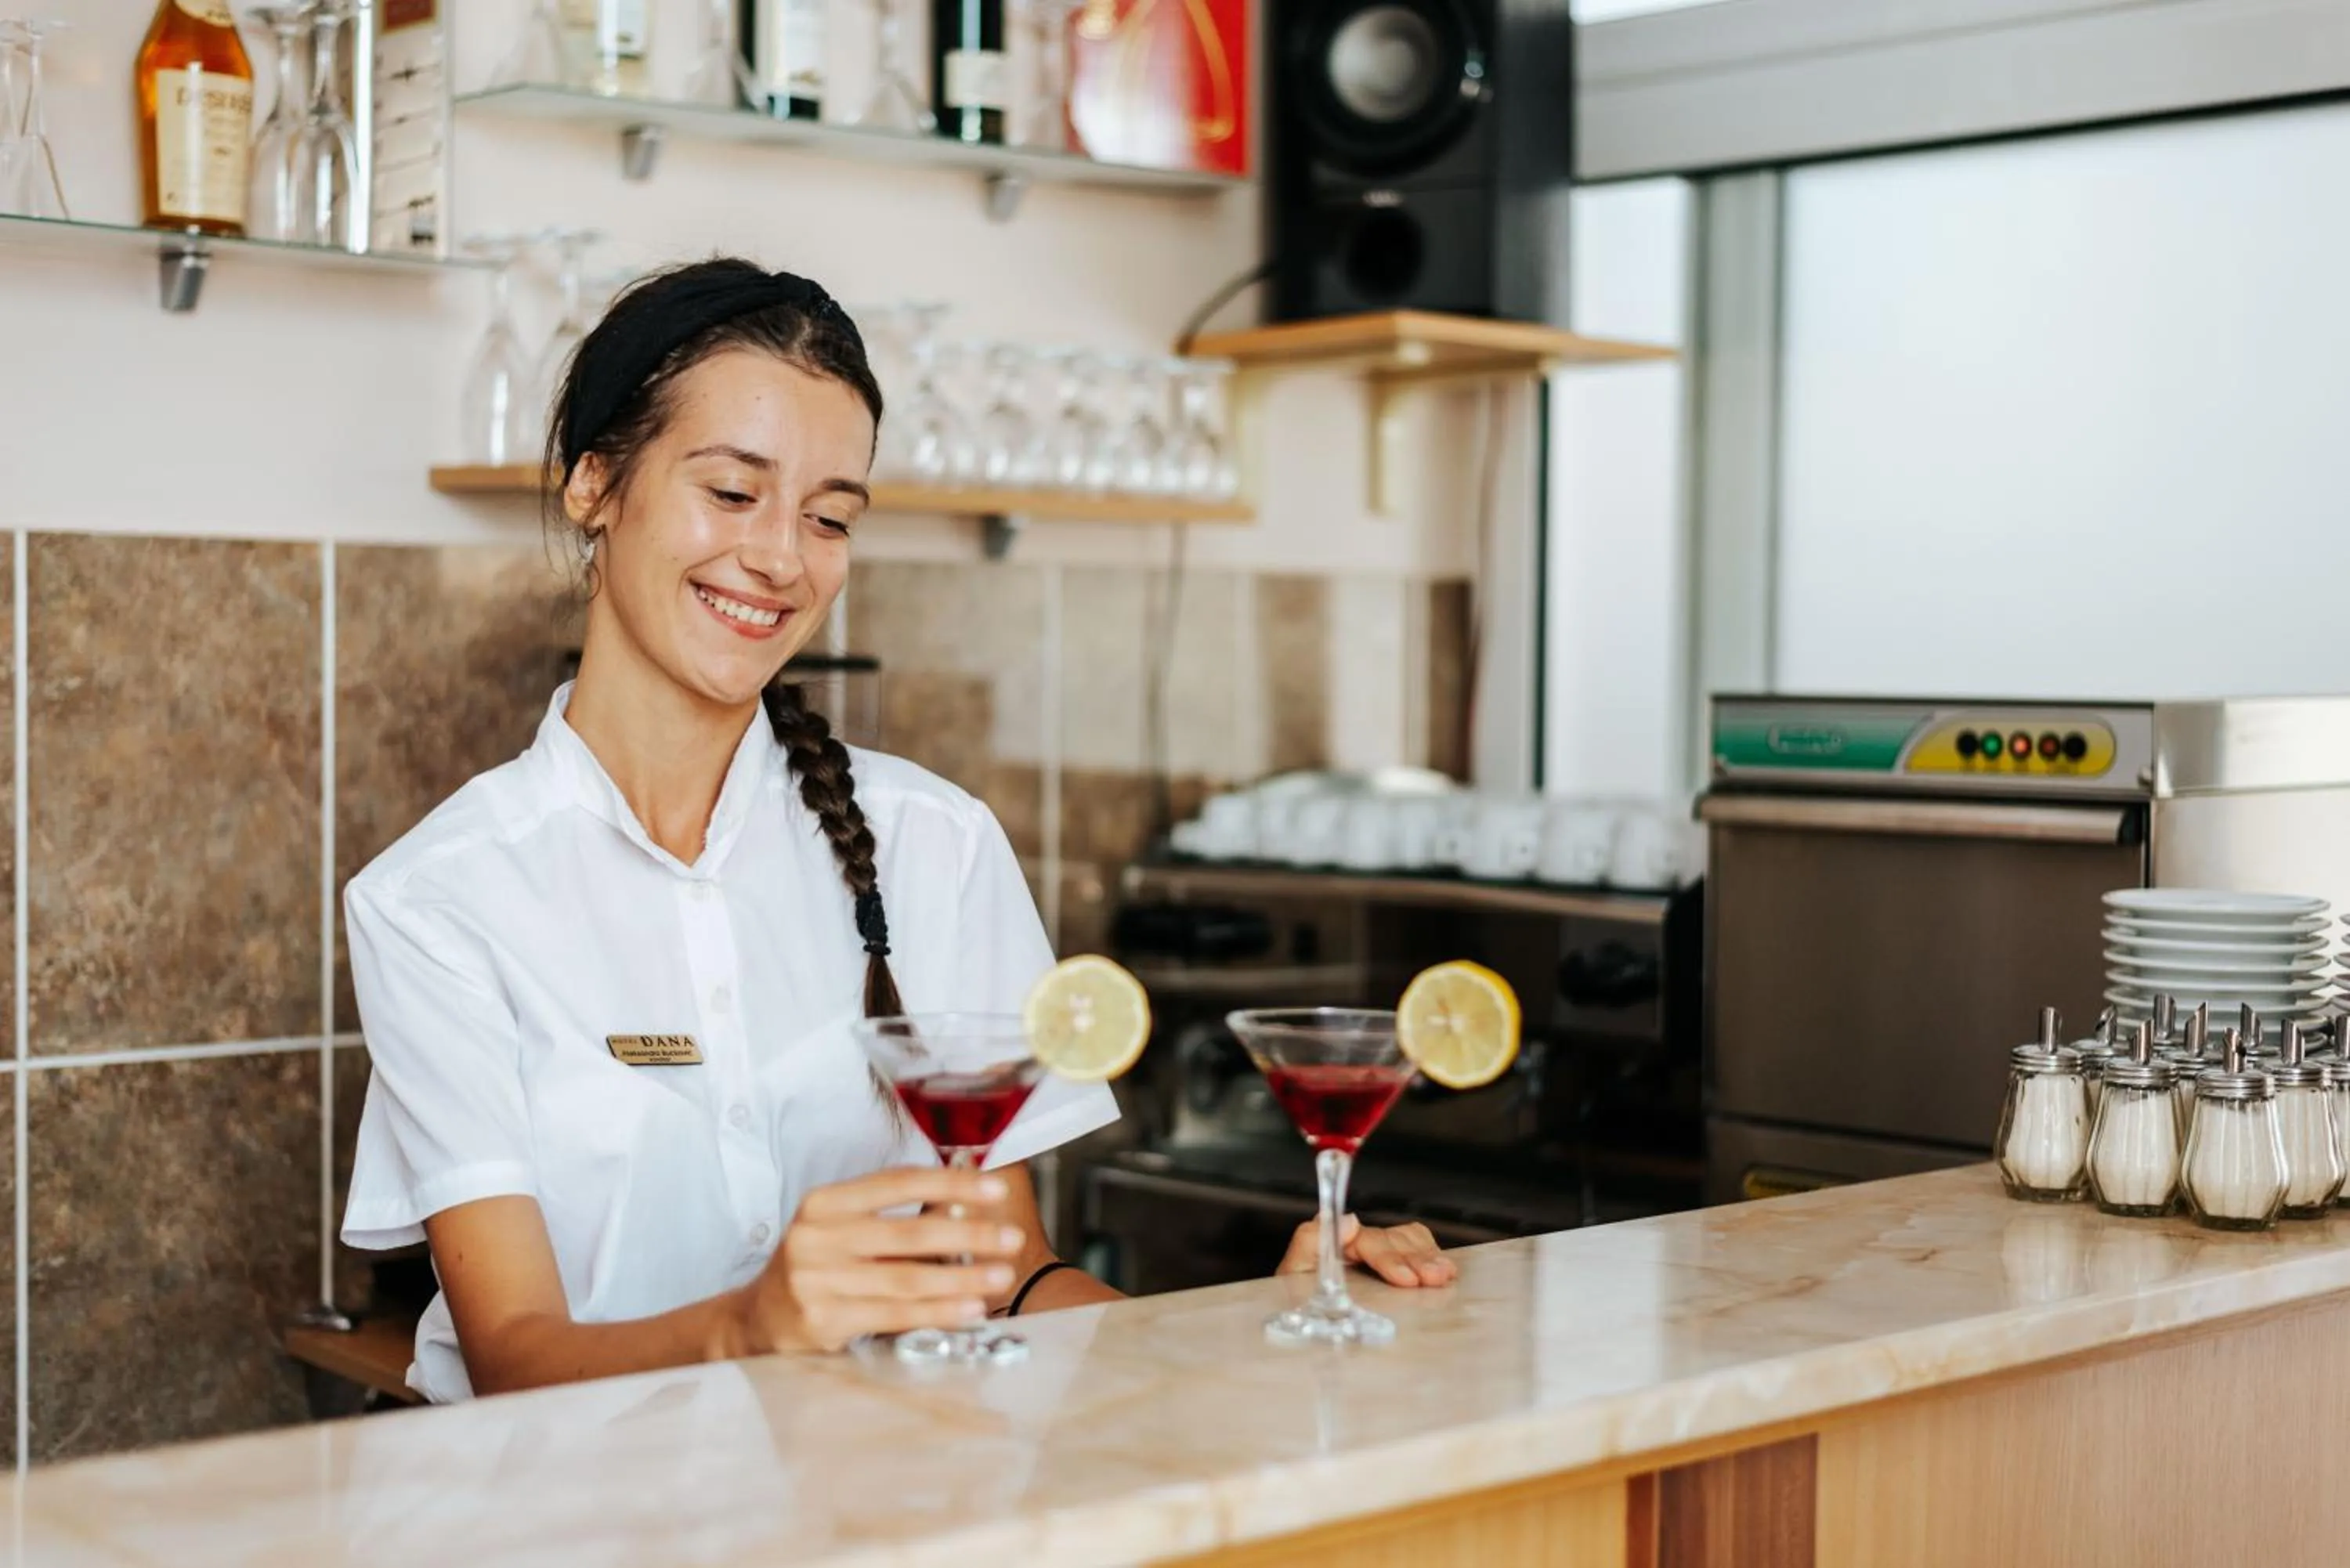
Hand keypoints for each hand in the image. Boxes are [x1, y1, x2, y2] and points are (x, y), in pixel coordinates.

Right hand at [735, 1167, 1027, 1353]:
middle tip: (1011, 1239)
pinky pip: (894, 1314)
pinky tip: (969, 1309)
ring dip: (961, 1278)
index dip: (950, 1183)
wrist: (758, 1318)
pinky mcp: (824, 1320)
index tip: (995, 1188)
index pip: (898, 1182)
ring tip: (1001, 1275)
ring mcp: (817, 1280)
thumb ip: (892, 1216)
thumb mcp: (841, 1228)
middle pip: (909, 1232)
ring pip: (907, 1277)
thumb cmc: (817, 1266)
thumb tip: (966, 1204)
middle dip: (968, 1235)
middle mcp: (817, 1236)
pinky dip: (937, 1312)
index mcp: (825, 1202)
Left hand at [1276, 1215, 1457, 1287]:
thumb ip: (1310, 1242)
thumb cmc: (1298, 1303)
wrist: (1302, 1324)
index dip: (1388, 1257)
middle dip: (1417, 1260)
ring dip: (1429, 1257)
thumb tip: (1348, 1221)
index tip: (1405, 1279)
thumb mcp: (1293, 1274)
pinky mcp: (1395, 1263)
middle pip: (1395, 1240)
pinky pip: (1418, 1245)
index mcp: (1336, 1243)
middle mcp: (1360, 1243)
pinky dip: (1433, 1254)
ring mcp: (1379, 1252)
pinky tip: (1446, 1271)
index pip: (1368, 1240)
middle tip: (1434, 1280)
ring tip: (1445, 1276)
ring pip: (1411, 1240)